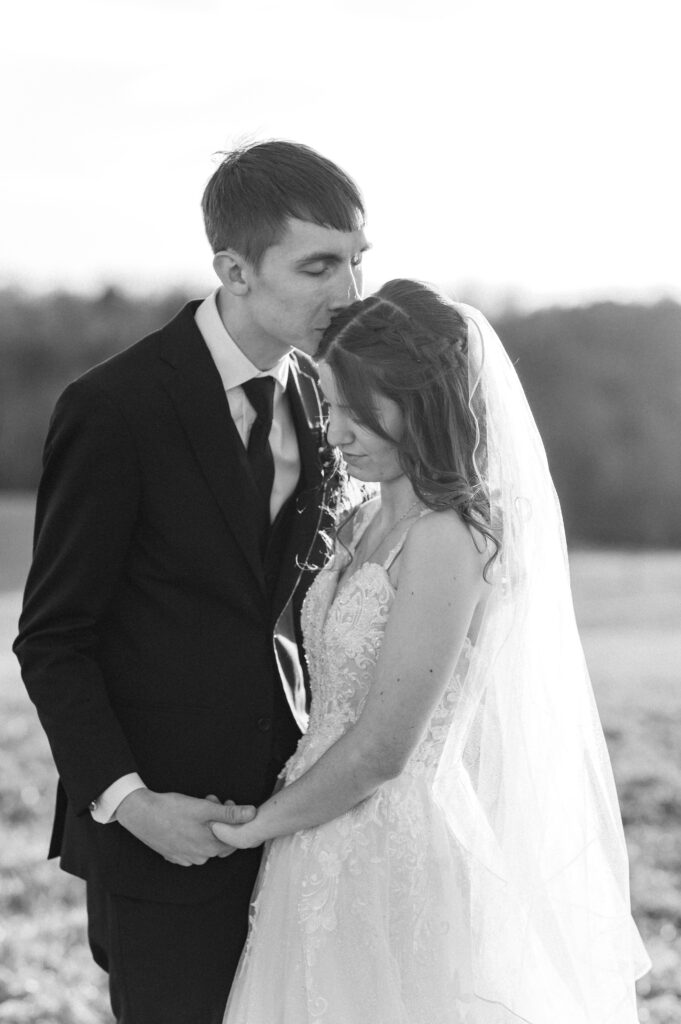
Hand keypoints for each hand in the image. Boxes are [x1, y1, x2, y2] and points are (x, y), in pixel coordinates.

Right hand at [115, 789, 255, 866]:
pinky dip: (192, 832)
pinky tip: (185, 819)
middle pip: (219, 839)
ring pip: (204, 841)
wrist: (141, 814)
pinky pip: (190, 845)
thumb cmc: (172, 810)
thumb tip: (252, 813)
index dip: (232, 819)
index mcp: (210, 847)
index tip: (224, 802)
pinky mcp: (173, 855)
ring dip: (206, 825)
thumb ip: (230, 813)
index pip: (234, 839)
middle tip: (210, 800)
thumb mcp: (204, 807)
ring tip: (196, 806)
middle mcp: (199, 857)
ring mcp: (185, 858)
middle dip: (219, 819)